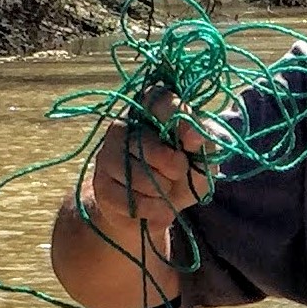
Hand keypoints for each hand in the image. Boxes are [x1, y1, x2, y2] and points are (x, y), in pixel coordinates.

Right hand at [86, 86, 210, 234]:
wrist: (158, 209)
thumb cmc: (183, 174)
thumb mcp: (204, 157)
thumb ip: (205, 141)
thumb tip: (195, 136)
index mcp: (149, 109)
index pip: (158, 99)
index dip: (176, 117)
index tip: (193, 141)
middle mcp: (122, 126)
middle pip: (147, 145)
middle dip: (174, 167)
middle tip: (178, 171)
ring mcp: (107, 154)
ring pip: (140, 176)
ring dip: (163, 191)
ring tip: (164, 188)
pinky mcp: (102, 185)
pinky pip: (132, 201)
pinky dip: (153, 208)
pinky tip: (155, 204)